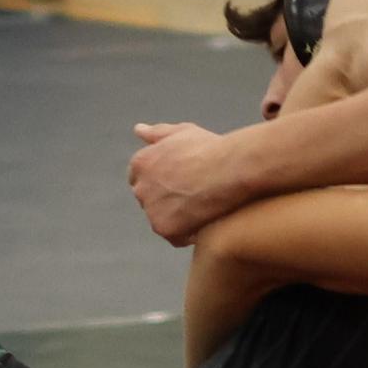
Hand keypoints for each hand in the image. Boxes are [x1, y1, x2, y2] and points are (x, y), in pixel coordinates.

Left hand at [128, 122, 240, 244]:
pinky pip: (174, 237)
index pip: (139, 178)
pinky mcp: (164, 228)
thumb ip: (157, 134)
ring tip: (202, 207)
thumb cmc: (209, 149)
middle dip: (165, 199)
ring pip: (161, 219)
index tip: (179, 181)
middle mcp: (140, 187)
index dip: (160, 180)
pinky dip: (188, 234)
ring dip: (177, 217)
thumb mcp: (182, 132)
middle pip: (149, 199)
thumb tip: (138, 130)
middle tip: (193, 194)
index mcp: (141, 163)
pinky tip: (205, 222)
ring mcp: (151, 210)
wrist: (229, 170)